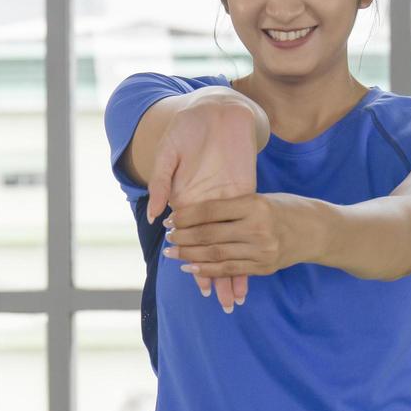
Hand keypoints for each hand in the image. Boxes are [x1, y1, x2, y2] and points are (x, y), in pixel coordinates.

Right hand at [147, 100, 261, 309]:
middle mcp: (209, 204)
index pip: (192, 238)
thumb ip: (161, 181)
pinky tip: (257, 260)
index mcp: (187, 198)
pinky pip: (247, 219)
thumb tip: (152, 215)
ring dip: (235, 263)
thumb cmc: (187, 129)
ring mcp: (229, 198)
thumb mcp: (170, 153)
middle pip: (213, 245)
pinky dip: (249, 239)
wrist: (215, 108)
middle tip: (220, 301)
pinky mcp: (246, 188)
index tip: (197, 284)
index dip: (194, 259)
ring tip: (238, 293)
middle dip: (215, 271)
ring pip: (231, 237)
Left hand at [162, 192, 308, 300]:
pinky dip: (207, 271)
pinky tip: (191, 269)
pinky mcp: (264, 266)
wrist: (318, 231)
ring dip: (190, 256)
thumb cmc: (286, 209)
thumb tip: (193, 216)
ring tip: (172, 254)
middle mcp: (258, 228)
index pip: (211, 210)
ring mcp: (262, 250)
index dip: (186, 216)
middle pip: (210, 235)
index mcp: (255, 205)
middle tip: (167, 238)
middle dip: (183, 237)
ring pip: (216, 255)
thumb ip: (232, 207)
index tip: (170, 219)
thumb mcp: (261, 199)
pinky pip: (229, 270)